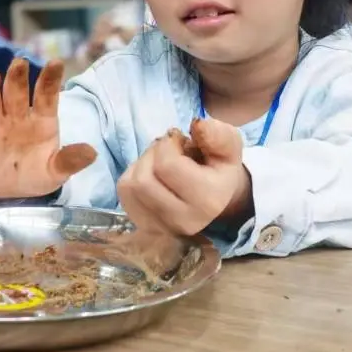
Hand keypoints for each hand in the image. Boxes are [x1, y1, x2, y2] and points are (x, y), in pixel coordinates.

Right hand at [0, 58, 96, 199]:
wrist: (10, 193)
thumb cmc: (36, 174)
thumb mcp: (56, 171)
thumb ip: (70, 160)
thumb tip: (92, 152)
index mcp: (41, 121)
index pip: (46, 95)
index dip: (50, 79)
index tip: (55, 63)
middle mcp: (17, 117)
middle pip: (17, 92)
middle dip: (18, 78)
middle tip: (19, 63)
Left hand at [117, 117, 251, 236]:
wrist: (214, 197)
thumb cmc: (218, 167)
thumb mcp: (228, 147)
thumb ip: (217, 135)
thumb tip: (197, 124)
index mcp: (208, 201)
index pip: (167, 165)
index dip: (168, 144)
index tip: (179, 141)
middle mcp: (184, 220)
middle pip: (144, 178)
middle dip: (153, 154)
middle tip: (168, 151)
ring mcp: (161, 227)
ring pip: (131, 185)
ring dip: (142, 164)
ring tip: (160, 162)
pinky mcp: (143, 226)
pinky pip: (123, 192)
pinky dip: (133, 176)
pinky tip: (151, 176)